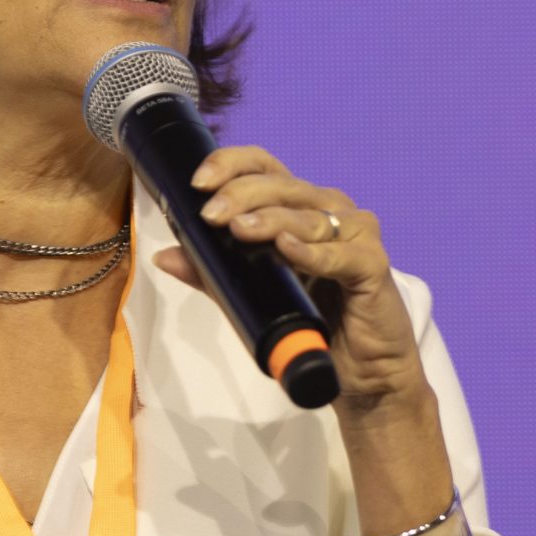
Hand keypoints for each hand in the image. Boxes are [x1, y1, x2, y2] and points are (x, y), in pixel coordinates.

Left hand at [154, 146, 425, 417]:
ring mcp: (355, 233)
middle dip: (242, 195)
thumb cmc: (309, 323)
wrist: (360, 371)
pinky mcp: (373, 265)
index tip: (198, 183)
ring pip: (308, 216)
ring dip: (272, 219)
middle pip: (283, 185)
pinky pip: (341, 254)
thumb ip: (212, 273)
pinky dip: (313, 251)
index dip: (231, 164)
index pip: (264, 166)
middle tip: (211, 215)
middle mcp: (328, 209)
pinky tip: (288, 249)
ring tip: (240, 228)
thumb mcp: (251, 294)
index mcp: (298, 205)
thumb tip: (163, 256)